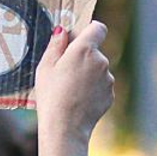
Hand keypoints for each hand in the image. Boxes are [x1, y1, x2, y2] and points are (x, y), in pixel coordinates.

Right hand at [34, 21, 114, 144]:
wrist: (65, 128)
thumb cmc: (51, 95)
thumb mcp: (45, 67)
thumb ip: (56, 46)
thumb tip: (62, 31)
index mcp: (84, 50)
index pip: (97, 27)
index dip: (89, 31)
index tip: (78, 40)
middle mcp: (101, 61)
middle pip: (95, 51)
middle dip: (83, 56)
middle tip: (65, 71)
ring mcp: (108, 78)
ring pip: (98, 69)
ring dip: (88, 74)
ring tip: (70, 89)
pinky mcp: (111, 94)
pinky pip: (101, 85)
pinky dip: (92, 88)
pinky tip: (78, 99)